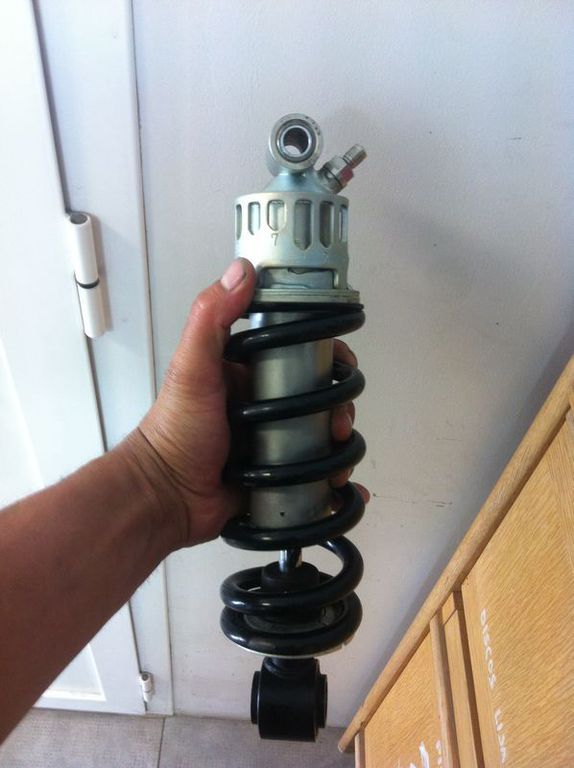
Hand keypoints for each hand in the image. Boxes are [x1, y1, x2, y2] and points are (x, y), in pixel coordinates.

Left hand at [122, 259, 367, 549]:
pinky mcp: (277, 476)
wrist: (166, 498)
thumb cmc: (176, 431)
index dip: (328, 357)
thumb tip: (243, 270)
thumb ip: (210, 318)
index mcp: (249, 373)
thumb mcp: (191, 368)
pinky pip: (313, 474)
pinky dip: (333, 482)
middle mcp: (265, 404)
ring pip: (322, 436)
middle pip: (320, 397)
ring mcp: (273, 442)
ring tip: (337, 464)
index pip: (301, 354)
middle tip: (337, 424)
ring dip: (340, 447)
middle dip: (339, 409)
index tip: (342, 366)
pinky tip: (344, 489)